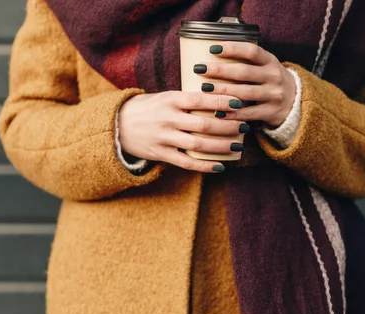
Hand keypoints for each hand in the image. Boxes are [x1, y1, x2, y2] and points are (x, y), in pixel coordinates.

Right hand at [118, 91, 249, 172]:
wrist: (118, 124)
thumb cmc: (150, 108)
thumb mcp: (166, 96)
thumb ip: (189, 99)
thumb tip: (221, 97)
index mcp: (170, 99)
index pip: (200, 99)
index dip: (221, 101)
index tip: (239, 102)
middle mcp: (168, 118)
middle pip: (203, 124)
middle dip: (227, 126)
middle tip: (245, 127)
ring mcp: (164, 138)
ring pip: (198, 145)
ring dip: (221, 146)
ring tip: (238, 145)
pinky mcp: (161, 154)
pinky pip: (186, 163)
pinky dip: (204, 166)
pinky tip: (220, 166)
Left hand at [196, 42, 296, 126]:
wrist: (295, 101)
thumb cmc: (269, 81)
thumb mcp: (265, 66)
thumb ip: (246, 61)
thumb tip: (211, 55)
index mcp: (270, 61)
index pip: (251, 51)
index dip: (232, 48)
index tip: (213, 48)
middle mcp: (274, 76)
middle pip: (244, 72)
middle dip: (220, 70)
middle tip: (200, 69)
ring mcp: (274, 95)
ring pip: (245, 93)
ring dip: (223, 91)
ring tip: (204, 88)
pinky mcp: (271, 112)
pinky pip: (249, 113)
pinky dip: (232, 113)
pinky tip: (217, 112)